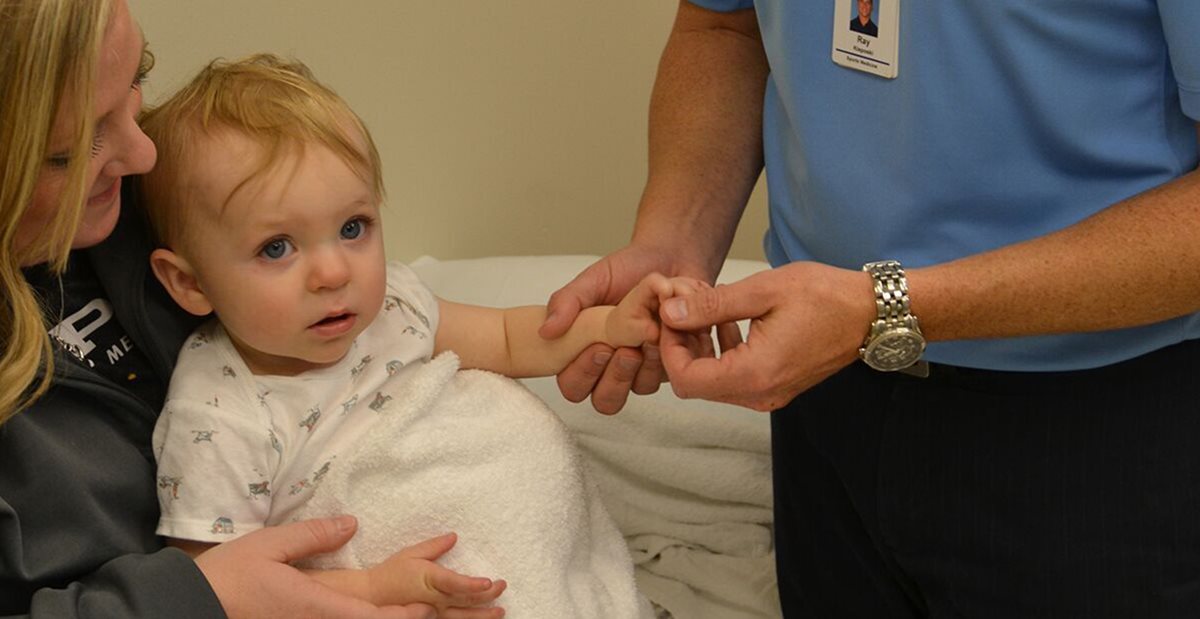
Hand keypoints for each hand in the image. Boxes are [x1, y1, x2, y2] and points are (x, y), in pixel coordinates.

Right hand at [195, 515, 436, 618]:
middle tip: (420, 610)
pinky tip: (356, 613)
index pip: (370, 618)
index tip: (424, 608)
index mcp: (314, 606)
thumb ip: (315, 535)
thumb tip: (352, 524)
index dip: (402, 617)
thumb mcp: (271, 544)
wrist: (189, 606)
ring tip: (397, 613)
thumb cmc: (228, 576)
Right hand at [364, 533, 506, 618]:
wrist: (372, 596)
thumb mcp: (411, 554)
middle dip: (487, 596)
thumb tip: (454, 537)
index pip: (455, 584)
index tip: (489, 583)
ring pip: (463, 617)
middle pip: (465, 600)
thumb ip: (434, 546)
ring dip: (483, 615)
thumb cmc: (392, 572)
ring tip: (500, 612)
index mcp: (430, 580)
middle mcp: (434, 599)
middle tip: (502, 586)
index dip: (473, 584)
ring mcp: (433, 613)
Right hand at [541, 245, 711, 413]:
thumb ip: (568, 302)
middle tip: (627, 351)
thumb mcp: (593, 280)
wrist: (670, 256)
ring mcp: (643, 367)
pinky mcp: (671, 363)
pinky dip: (670, 354)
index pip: (573, 385)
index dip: (583, 375)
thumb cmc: (628, 269)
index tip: (599, 348)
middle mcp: (612, 365)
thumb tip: (546, 330)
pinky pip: (670, 376)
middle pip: (606, 400)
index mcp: (584, 349)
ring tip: (653, 335)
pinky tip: (671, 332)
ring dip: (645, 366)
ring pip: (639, 389)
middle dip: (616, 378)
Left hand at [658, 261, 874, 410]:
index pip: (686, 379)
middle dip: (683, 346)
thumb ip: (712, 306)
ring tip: (707, 309)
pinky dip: (722, 353)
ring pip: (713, 382)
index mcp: (755, 374)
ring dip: (702, 348)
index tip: (673, 315)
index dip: (670, 347)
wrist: (872, 312)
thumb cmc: (825, 297)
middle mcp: (760, 394)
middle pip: (696, 384)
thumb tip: (670, 312)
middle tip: (687, 308)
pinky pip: (734, 378)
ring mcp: (770, 395)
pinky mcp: (777, 387)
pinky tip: (729, 322)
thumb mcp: (762, 291)